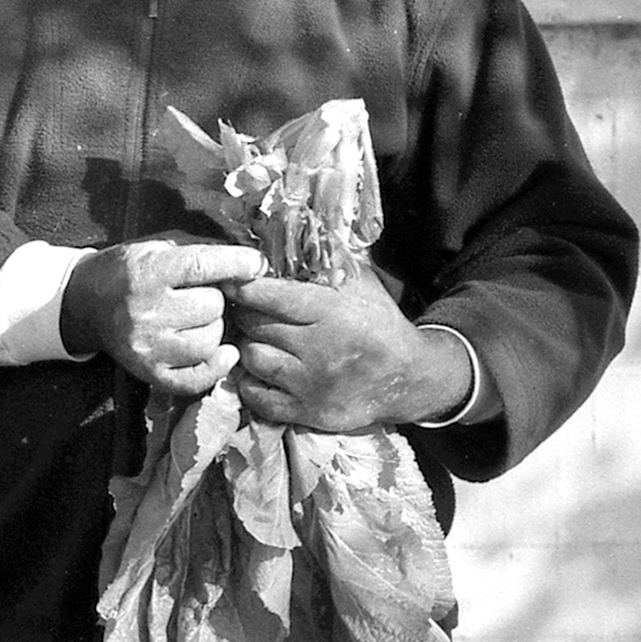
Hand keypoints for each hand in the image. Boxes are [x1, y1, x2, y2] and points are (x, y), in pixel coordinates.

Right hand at [63, 239, 260, 397]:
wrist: (87, 302)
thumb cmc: (131, 270)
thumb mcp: (159, 247)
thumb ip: (203, 253)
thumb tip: (254, 264)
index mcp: (149, 272)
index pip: (203, 266)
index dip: (237, 264)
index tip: (256, 264)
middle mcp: (146, 311)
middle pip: (212, 307)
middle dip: (216, 299)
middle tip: (201, 296)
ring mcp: (147, 346)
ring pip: (210, 341)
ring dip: (213, 329)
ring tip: (197, 320)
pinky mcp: (149, 372)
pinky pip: (197, 378)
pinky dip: (215, 366)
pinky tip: (219, 352)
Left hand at [229, 275, 473, 433]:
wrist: (407, 377)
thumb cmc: (379, 322)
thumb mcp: (361, 282)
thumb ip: (328, 259)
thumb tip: (292, 230)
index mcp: (330, 311)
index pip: (270, 295)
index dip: (245, 287)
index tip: (233, 282)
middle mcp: (318, 348)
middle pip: (255, 326)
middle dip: (244, 315)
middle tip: (242, 310)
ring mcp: (311, 383)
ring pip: (252, 359)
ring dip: (246, 347)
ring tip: (251, 338)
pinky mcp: (308, 412)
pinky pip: (259, 398)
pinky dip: (249, 384)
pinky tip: (256, 371)